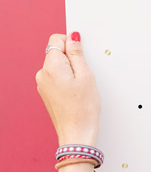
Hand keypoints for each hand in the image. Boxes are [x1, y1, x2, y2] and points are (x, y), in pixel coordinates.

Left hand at [36, 32, 100, 146]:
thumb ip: (77, 53)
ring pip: (58, 66)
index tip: (82, 54)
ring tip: (81, 86)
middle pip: (57, 53)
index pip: (56, 40)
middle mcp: (42, 74)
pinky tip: (77, 92)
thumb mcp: (86, 75)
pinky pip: (57, 77)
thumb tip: (72, 38)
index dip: (72, 43)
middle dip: (72, 58)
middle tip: (85, 75)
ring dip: (71, 70)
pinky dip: (67, 80)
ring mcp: (43, 84)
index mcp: (50, 67)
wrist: (77, 133)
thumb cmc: (83, 108)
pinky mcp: (47, 92)